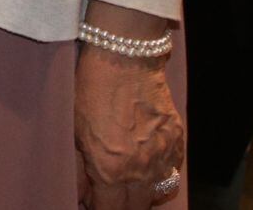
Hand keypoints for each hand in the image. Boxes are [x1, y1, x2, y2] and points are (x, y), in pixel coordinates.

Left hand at [75, 48, 183, 209]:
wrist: (125, 57)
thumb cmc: (92, 89)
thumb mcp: (74, 130)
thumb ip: (79, 169)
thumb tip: (81, 194)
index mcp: (111, 169)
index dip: (99, 208)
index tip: (93, 202)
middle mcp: (142, 170)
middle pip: (136, 208)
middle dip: (120, 205)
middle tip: (108, 193)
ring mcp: (164, 156)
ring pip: (158, 192)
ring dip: (142, 192)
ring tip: (127, 180)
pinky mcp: (178, 141)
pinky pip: (172, 170)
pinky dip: (159, 171)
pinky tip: (145, 159)